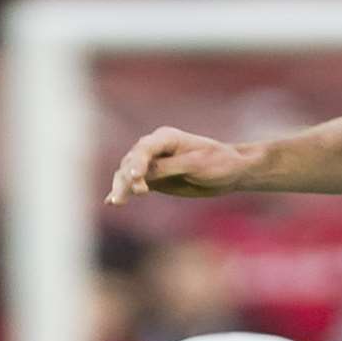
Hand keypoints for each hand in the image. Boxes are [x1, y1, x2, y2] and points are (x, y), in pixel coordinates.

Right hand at [108, 126, 250, 204]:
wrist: (232, 171)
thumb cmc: (218, 163)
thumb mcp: (196, 165)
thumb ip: (168, 168)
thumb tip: (142, 175)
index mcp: (166, 137)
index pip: (144, 149)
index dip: (137, 163)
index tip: (135, 179)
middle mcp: (155, 148)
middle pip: (130, 162)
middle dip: (124, 179)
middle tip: (122, 198)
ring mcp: (152, 163)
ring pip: (128, 174)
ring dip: (121, 187)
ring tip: (117, 202)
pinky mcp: (154, 179)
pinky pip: (134, 185)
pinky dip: (123, 191)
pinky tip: (110, 201)